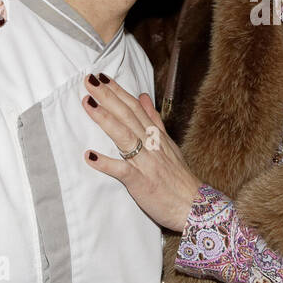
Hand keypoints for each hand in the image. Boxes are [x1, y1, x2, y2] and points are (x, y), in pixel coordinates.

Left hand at [81, 74, 201, 232]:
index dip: (117, 91)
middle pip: (127, 115)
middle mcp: (150, 144)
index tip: (100, 76)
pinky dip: (106, 163)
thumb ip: (154, 120)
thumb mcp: (168, 143)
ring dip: (105, 119)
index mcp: (155, 135)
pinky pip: (122, 171)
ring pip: (124, 136)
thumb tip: (143, 96)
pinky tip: (89, 156)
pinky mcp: (141, 182)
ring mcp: (146, 162)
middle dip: (107, 96)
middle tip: (89, 80)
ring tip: (88, 104)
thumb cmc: (178, 178)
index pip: (134, 107)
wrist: (194, 206)